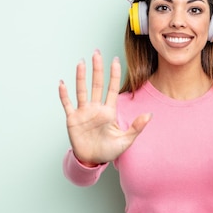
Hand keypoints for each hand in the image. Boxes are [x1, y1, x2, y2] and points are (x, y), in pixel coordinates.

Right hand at [58, 50, 151, 165]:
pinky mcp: (72, 119)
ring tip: (81, 62)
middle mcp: (96, 108)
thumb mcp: (126, 141)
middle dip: (97, 69)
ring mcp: (83, 112)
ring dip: (81, 77)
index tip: (116, 60)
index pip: (112, 89)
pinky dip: (64, 94)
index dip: (114, 75)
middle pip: (97, 84)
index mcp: (109, 111)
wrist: (92, 160)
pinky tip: (62, 83)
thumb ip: (136, 128)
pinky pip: (67, 104)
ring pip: (82, 90)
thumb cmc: (109, 151)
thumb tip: (149, 115)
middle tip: (97, 53)